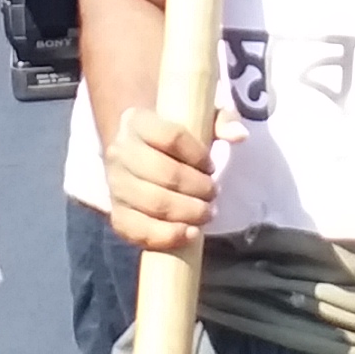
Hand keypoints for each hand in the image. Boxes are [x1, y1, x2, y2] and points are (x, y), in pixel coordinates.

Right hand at [100, 106, 228, 254]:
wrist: (136, 153)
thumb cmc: (172, 137)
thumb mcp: (198, 117)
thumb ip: (222, 120)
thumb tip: (239, 135)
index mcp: (138, 121)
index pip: (171, 136)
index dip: (198, 154)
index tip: (212, 166)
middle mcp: (120, 152)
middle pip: (163, 173)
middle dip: (197, 188)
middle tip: (213, 193)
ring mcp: (115, 185)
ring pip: (152, 203)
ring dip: (187, 212)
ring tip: (207, 213)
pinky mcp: (116, 213)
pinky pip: (136, 230)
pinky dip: (165, 236)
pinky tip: (189, 233)